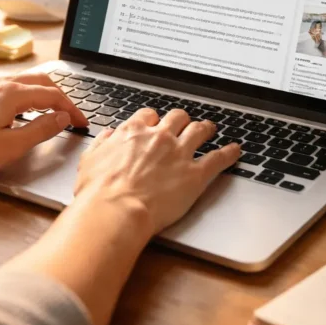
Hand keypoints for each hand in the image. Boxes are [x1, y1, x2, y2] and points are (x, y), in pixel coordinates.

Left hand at [0, 74, 87, 179]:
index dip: (71, 108)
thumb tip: (61, 117)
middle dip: (58, 96)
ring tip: (47, 111)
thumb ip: (40, 129)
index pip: (52, 95)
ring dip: (38, 94)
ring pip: (18, 83)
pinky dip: (17, 96)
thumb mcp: (10, 146)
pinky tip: (13, 112)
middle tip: (70, 114)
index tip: (81, 122)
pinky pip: (0, 88)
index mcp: (10, 94)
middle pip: (38, 81)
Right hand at [73, 108, 240, 235]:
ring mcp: (179, 154)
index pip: (148, 115)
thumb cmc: (99, 191)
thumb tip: (108, 136)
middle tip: (185, 123)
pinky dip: (229, 153)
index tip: (156, 123)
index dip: (154, 119)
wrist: (115, 209)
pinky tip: (235, 151)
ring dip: (206, 128)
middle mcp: (159, 138)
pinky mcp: (195, 174)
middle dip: (182, 119)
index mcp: (133, 132)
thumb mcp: (90, 160)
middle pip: (177, 117)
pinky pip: (218, 158)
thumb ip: (102, 144)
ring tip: (211, 128)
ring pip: (199, 131)